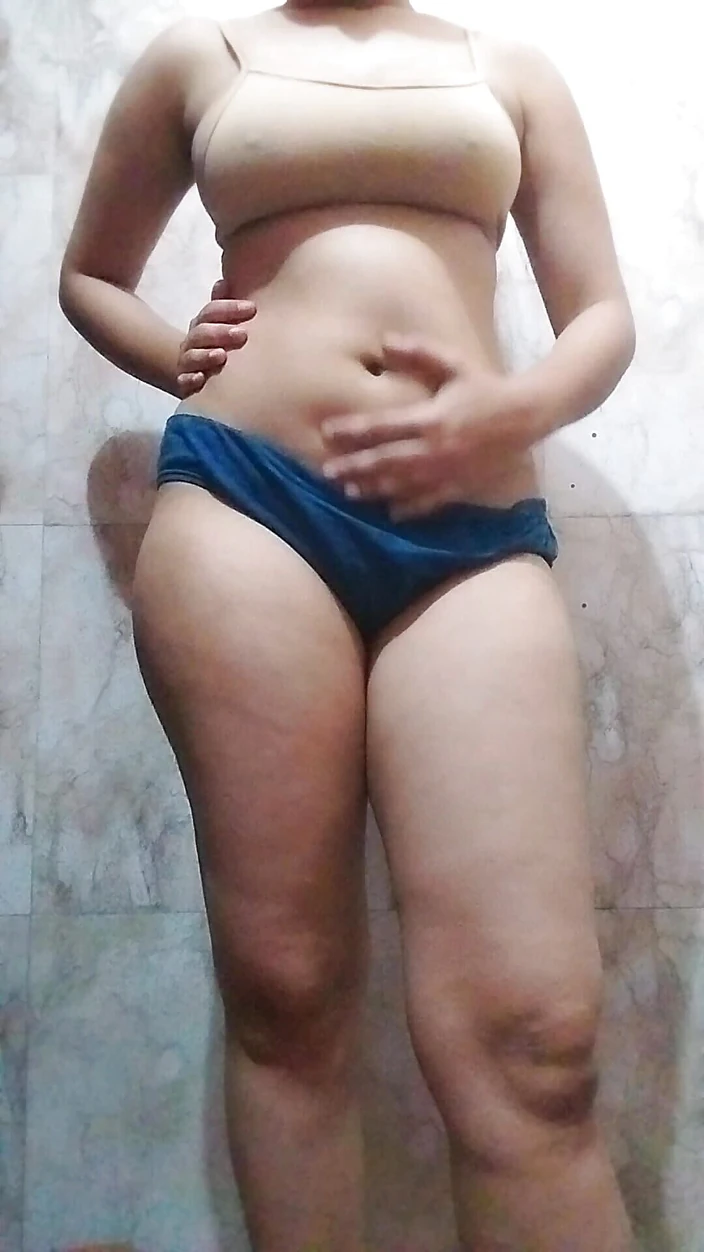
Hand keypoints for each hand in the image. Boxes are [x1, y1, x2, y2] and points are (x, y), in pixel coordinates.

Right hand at [176, 278, 255, 398]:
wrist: (204, 377)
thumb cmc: (220, 346)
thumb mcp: (224, 325)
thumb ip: (225, 307)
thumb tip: (223, 282)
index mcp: (202, 324)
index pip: (211, 311)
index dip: (229, 308)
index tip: (252, 308)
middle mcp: (192, 342)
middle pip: (201, 333)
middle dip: (220, 332)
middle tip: (242, 334)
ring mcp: (188, 363)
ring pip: (192, 356)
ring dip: (205, 355)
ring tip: (222, 355)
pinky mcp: (186, 384)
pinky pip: (184, 381)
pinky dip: (191, 379)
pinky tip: (201, 378)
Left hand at [321, 336, 531, 518]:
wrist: (526, 417)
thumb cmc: (486, 387)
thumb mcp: (455, 364)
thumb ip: (419, 352)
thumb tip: (384, 341)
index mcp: (431, 418)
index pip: (383, 427)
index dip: (353, 430)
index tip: (327, 432)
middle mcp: (435, 450)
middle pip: (386, 462)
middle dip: (355, 468)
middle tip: (328, 474)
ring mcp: (446, 472)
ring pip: (402, 485)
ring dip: (374, 490)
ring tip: (349, 493)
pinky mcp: (459, 487)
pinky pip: (429, 502)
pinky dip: (408, 509)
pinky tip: (390, 513)